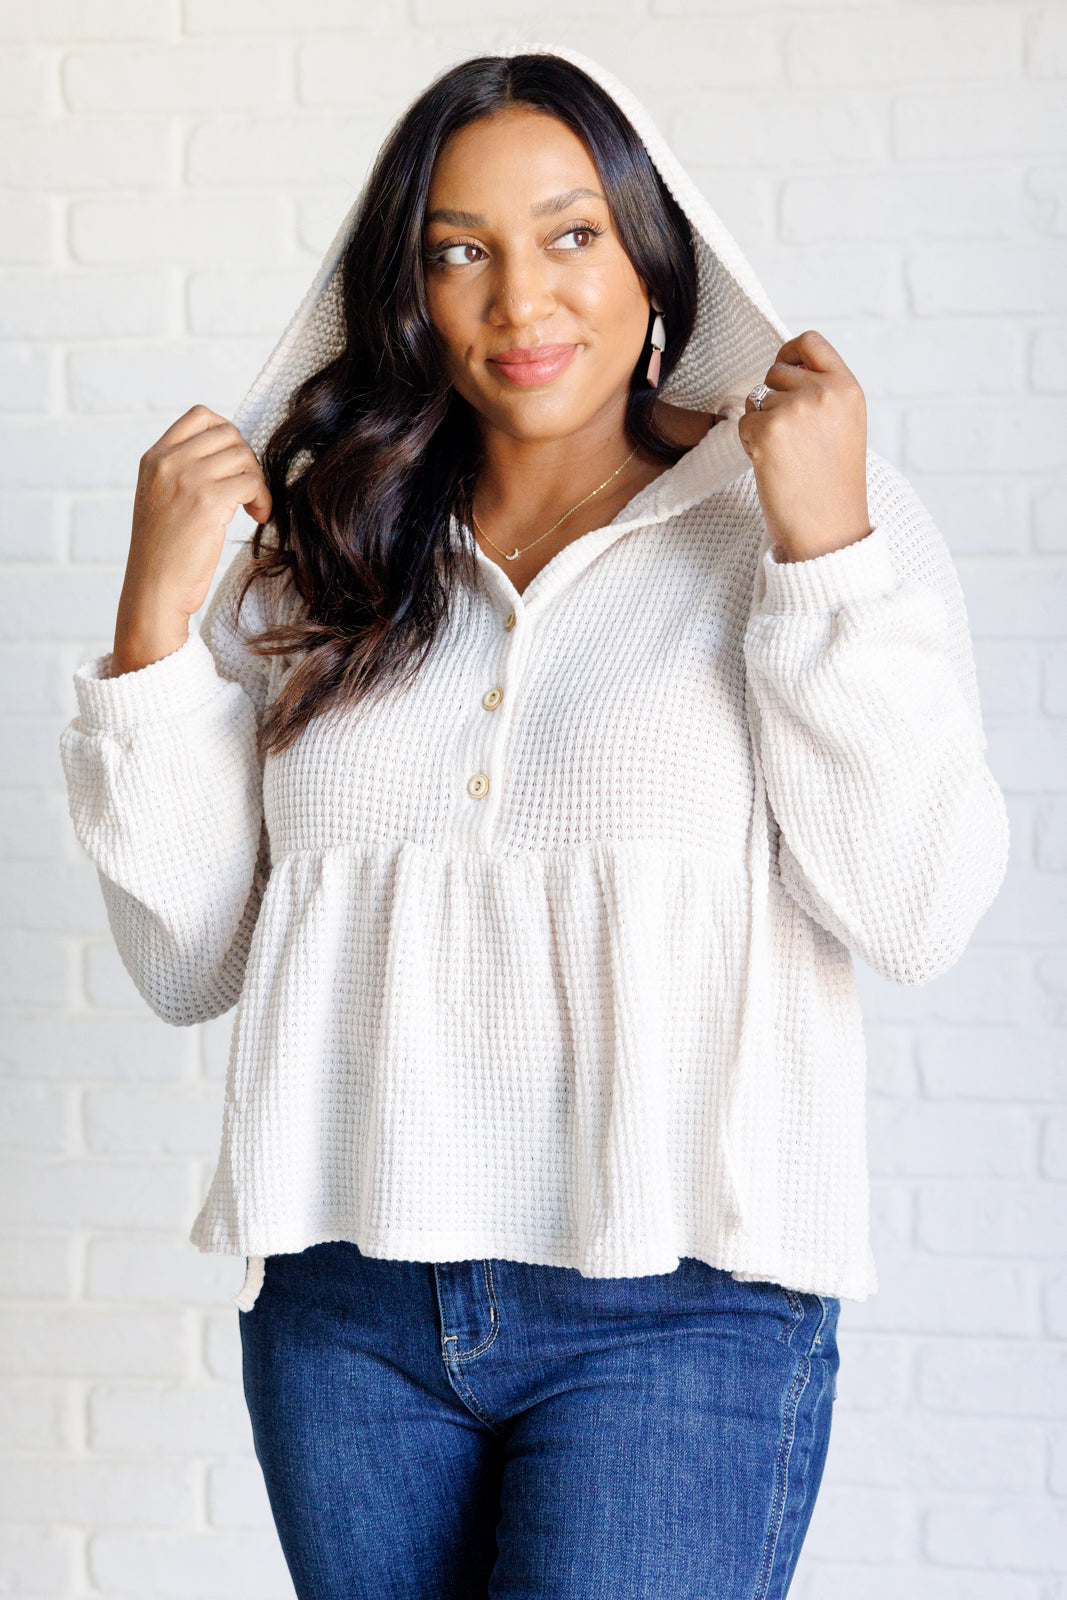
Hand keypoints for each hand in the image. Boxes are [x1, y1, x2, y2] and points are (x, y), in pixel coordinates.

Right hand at [111, 405, 271, 673]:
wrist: (154, 590)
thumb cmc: (163, 554)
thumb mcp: (161, 500)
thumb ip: (183, 472)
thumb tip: (229, 454)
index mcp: (154, 458)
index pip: (200, 416)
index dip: (229, 434)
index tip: (235, 464)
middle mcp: (167, 462)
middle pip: (229, 433)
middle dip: (248, 459)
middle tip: (249, 490)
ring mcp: (186, 478)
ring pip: (244, 457)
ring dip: (258, 481)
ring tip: (253, 506)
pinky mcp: (208, 501)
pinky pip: (251, 482)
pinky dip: (263, 498)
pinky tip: (259, 516)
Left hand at [737, 329, 871, 563]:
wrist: (828, 528)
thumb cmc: (832, 483)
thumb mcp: (843, 425)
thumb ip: (821, 392)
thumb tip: (782, 367)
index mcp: (846, 388)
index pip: (810, 342)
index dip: (789, 352)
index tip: (783, 368)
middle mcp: (823, 392)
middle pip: (776, 371)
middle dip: (773, 399)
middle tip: (792, 438)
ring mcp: (795, 410)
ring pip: (756, 399)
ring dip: (761, 424)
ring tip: (786, 455)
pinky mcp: (767, 432)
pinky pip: (743, 424)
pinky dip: (750, 444)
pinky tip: (773, 465)